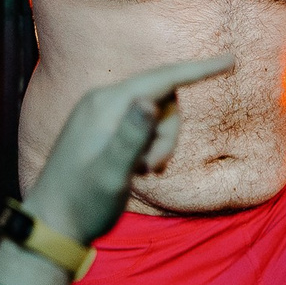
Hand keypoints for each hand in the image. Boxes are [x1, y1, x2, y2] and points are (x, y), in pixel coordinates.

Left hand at [24, 53, 232, 245]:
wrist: (53, 223)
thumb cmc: (83, 201)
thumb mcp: (111, 174)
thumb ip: (130, 137)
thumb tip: (150, 102)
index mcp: (106, 104)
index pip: (162, 78)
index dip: (199, 70)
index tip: (232, 61)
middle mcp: (103, 100)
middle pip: (163, 98)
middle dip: (170, 132)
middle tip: (155, 167)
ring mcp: (103, 113)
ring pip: (157, 113)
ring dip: (161, 143)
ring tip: (142, 171)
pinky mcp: (105, 127)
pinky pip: (144, 124)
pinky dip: (151, 145)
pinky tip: (138, 169)